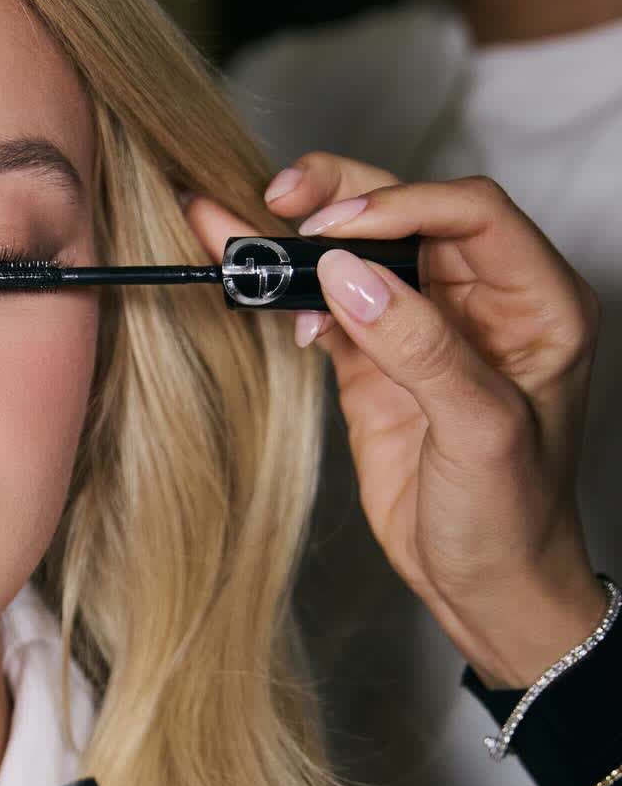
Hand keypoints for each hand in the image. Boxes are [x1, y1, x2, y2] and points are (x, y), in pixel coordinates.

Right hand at [185, 156, 604, 688]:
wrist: (482, 589)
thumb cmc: (512, 518)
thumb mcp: (480, 431)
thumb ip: (420, 347)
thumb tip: (348, 275)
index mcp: (538, 301)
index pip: (471, 213)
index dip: (402, 205)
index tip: (336, 229)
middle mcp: (482, 301)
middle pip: (409, 213)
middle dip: (343, 196)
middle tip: (279, 198)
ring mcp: (422, 329)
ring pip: (361, 252)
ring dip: (303, 239)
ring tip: (247, 230)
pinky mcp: (375, 362)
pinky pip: (329, 307)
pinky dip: (292, 295)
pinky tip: (268, 300)